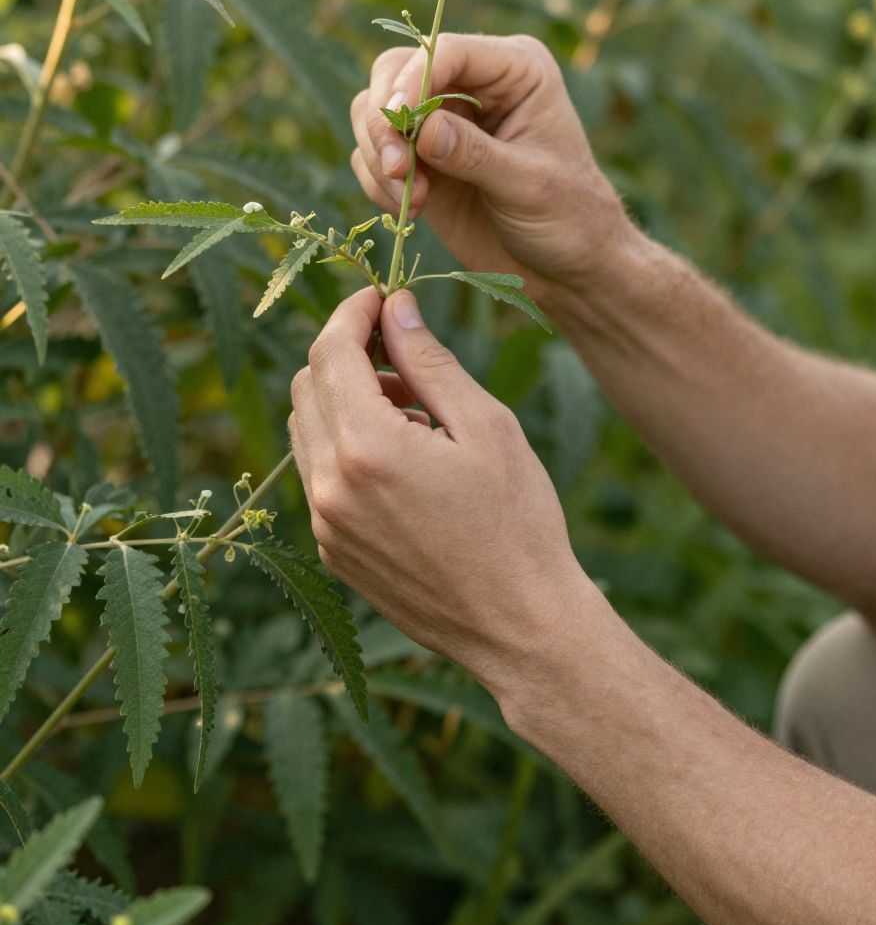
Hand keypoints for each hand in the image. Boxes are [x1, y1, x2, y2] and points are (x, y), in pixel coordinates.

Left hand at [287, 285, 600, 715]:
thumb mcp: (487, 428)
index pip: (330, 351)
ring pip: (306, 432)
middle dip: (345, 354)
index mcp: (367, 447)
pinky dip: (347, 449)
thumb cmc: (519, 523)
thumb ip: (431, 363)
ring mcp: (325, 524)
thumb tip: (396, 310)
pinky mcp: (334, 552)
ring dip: (344, 401)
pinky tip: (407, 459)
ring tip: (414, 408)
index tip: (382, 298)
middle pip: (307, 387)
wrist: (520, 626)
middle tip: (402, 349)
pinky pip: (320, 478)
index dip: (352, 313)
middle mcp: (330, 486)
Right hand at [350, 32, 632, 298]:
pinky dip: (378, 181)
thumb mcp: (529, 185)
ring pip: (374, 110)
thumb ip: (475, 154)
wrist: (569, 267)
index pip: (448, 50)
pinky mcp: (422, 158)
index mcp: (516, 69)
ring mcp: (443, 119)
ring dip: (379, 154)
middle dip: (385, 120)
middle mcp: (474, 83)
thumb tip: (421, 128)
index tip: (398, 121)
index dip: (413, 80)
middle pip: (395, 71)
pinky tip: (412, 212)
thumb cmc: (570, 218)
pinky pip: (373, 152)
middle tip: (396, 169)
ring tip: (412, 200)